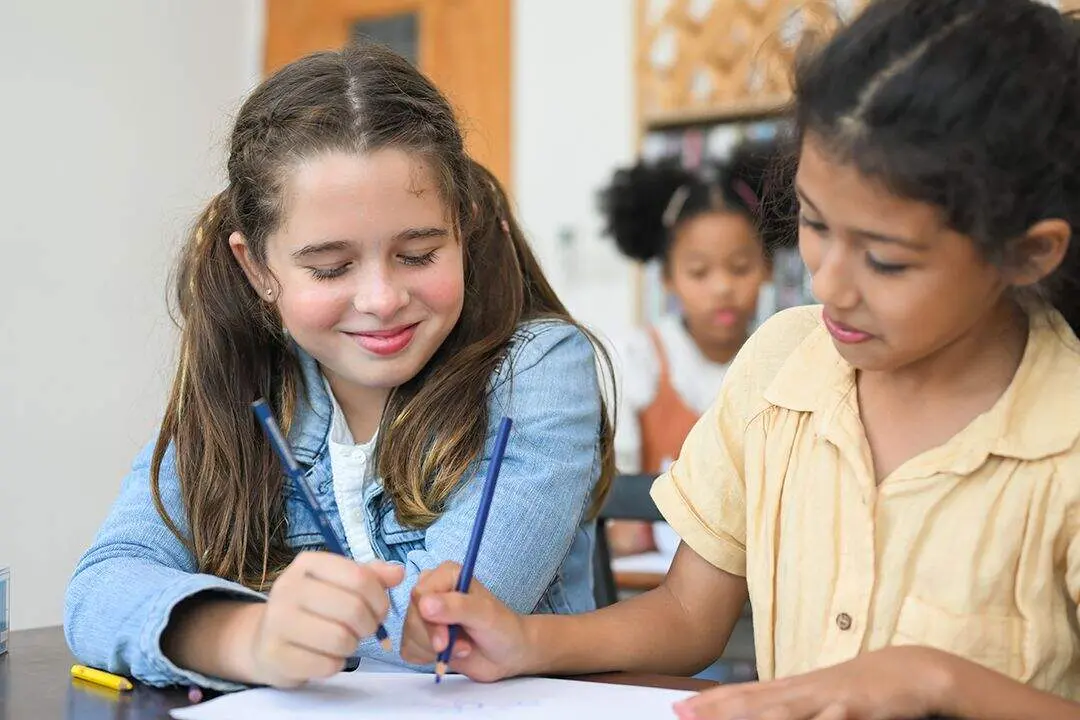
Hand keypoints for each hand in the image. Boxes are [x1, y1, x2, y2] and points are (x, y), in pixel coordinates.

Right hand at [245, 552, 403, 686]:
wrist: (266, 640)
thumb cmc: (312, 608)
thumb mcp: (338, 583)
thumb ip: (370, 576)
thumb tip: (398, 572)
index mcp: (308, 563)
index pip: (359, 577)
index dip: (380, 598)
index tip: (380, 610)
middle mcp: (288, 587)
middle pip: (353, 609)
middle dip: (369, 624)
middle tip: (365, 629)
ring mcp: (277, 621)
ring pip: (340, 639)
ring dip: (352, 645)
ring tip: (345, 641)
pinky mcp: (275, 654)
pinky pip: (326, 665)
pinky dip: (335, 664)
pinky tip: (326, 656)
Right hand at [400, 561, 531, 681]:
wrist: (508, 654)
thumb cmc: (502, 628)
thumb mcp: (484, 615)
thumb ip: (457, 606)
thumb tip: (425, 604)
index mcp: (446, 574)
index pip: (419, 594)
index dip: (429, 619)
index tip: (447, 638)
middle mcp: (432, 590)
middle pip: (411, 616)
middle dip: (434, 638)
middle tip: (462, 645)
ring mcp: (424, 613)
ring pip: (409, 634)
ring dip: (434, 650)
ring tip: (461, 648)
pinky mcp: (421, 636)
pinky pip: (409, 649)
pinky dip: (427, 658)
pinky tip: (447, 655)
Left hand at [673, 646, 952, 719]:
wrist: (914, 671)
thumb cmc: (864, 690)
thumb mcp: (821, 697)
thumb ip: (791, 706)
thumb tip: (761, 712)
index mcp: (796, 688)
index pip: (746, 693)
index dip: (711, 701)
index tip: (680, 707)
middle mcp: (806, 690)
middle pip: (755, 701)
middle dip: (717, 708)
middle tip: (684, 712)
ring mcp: (830, 697)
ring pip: (786, 710)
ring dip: (756, 717)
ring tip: (718, 719)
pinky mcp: (859, 707)